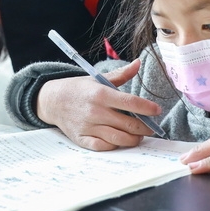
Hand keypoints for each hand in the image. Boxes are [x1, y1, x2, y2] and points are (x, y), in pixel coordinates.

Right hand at [37, 59, 160, 150]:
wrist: (52, 100)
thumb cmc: (78, 89)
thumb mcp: (97, 78)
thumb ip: (121, 74)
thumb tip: (138, 63)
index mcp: (101, 94)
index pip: (131, 102)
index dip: (147, 108)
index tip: (157, 110)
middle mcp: (96, 111)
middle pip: (129, 124)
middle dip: (145, 128)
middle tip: (150, 127)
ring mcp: (89, 127)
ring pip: (120, 139)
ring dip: (134, 139)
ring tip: (138, 135)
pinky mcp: (83, 139)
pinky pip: (104, 147)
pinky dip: (115, 146)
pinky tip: (120, 140)